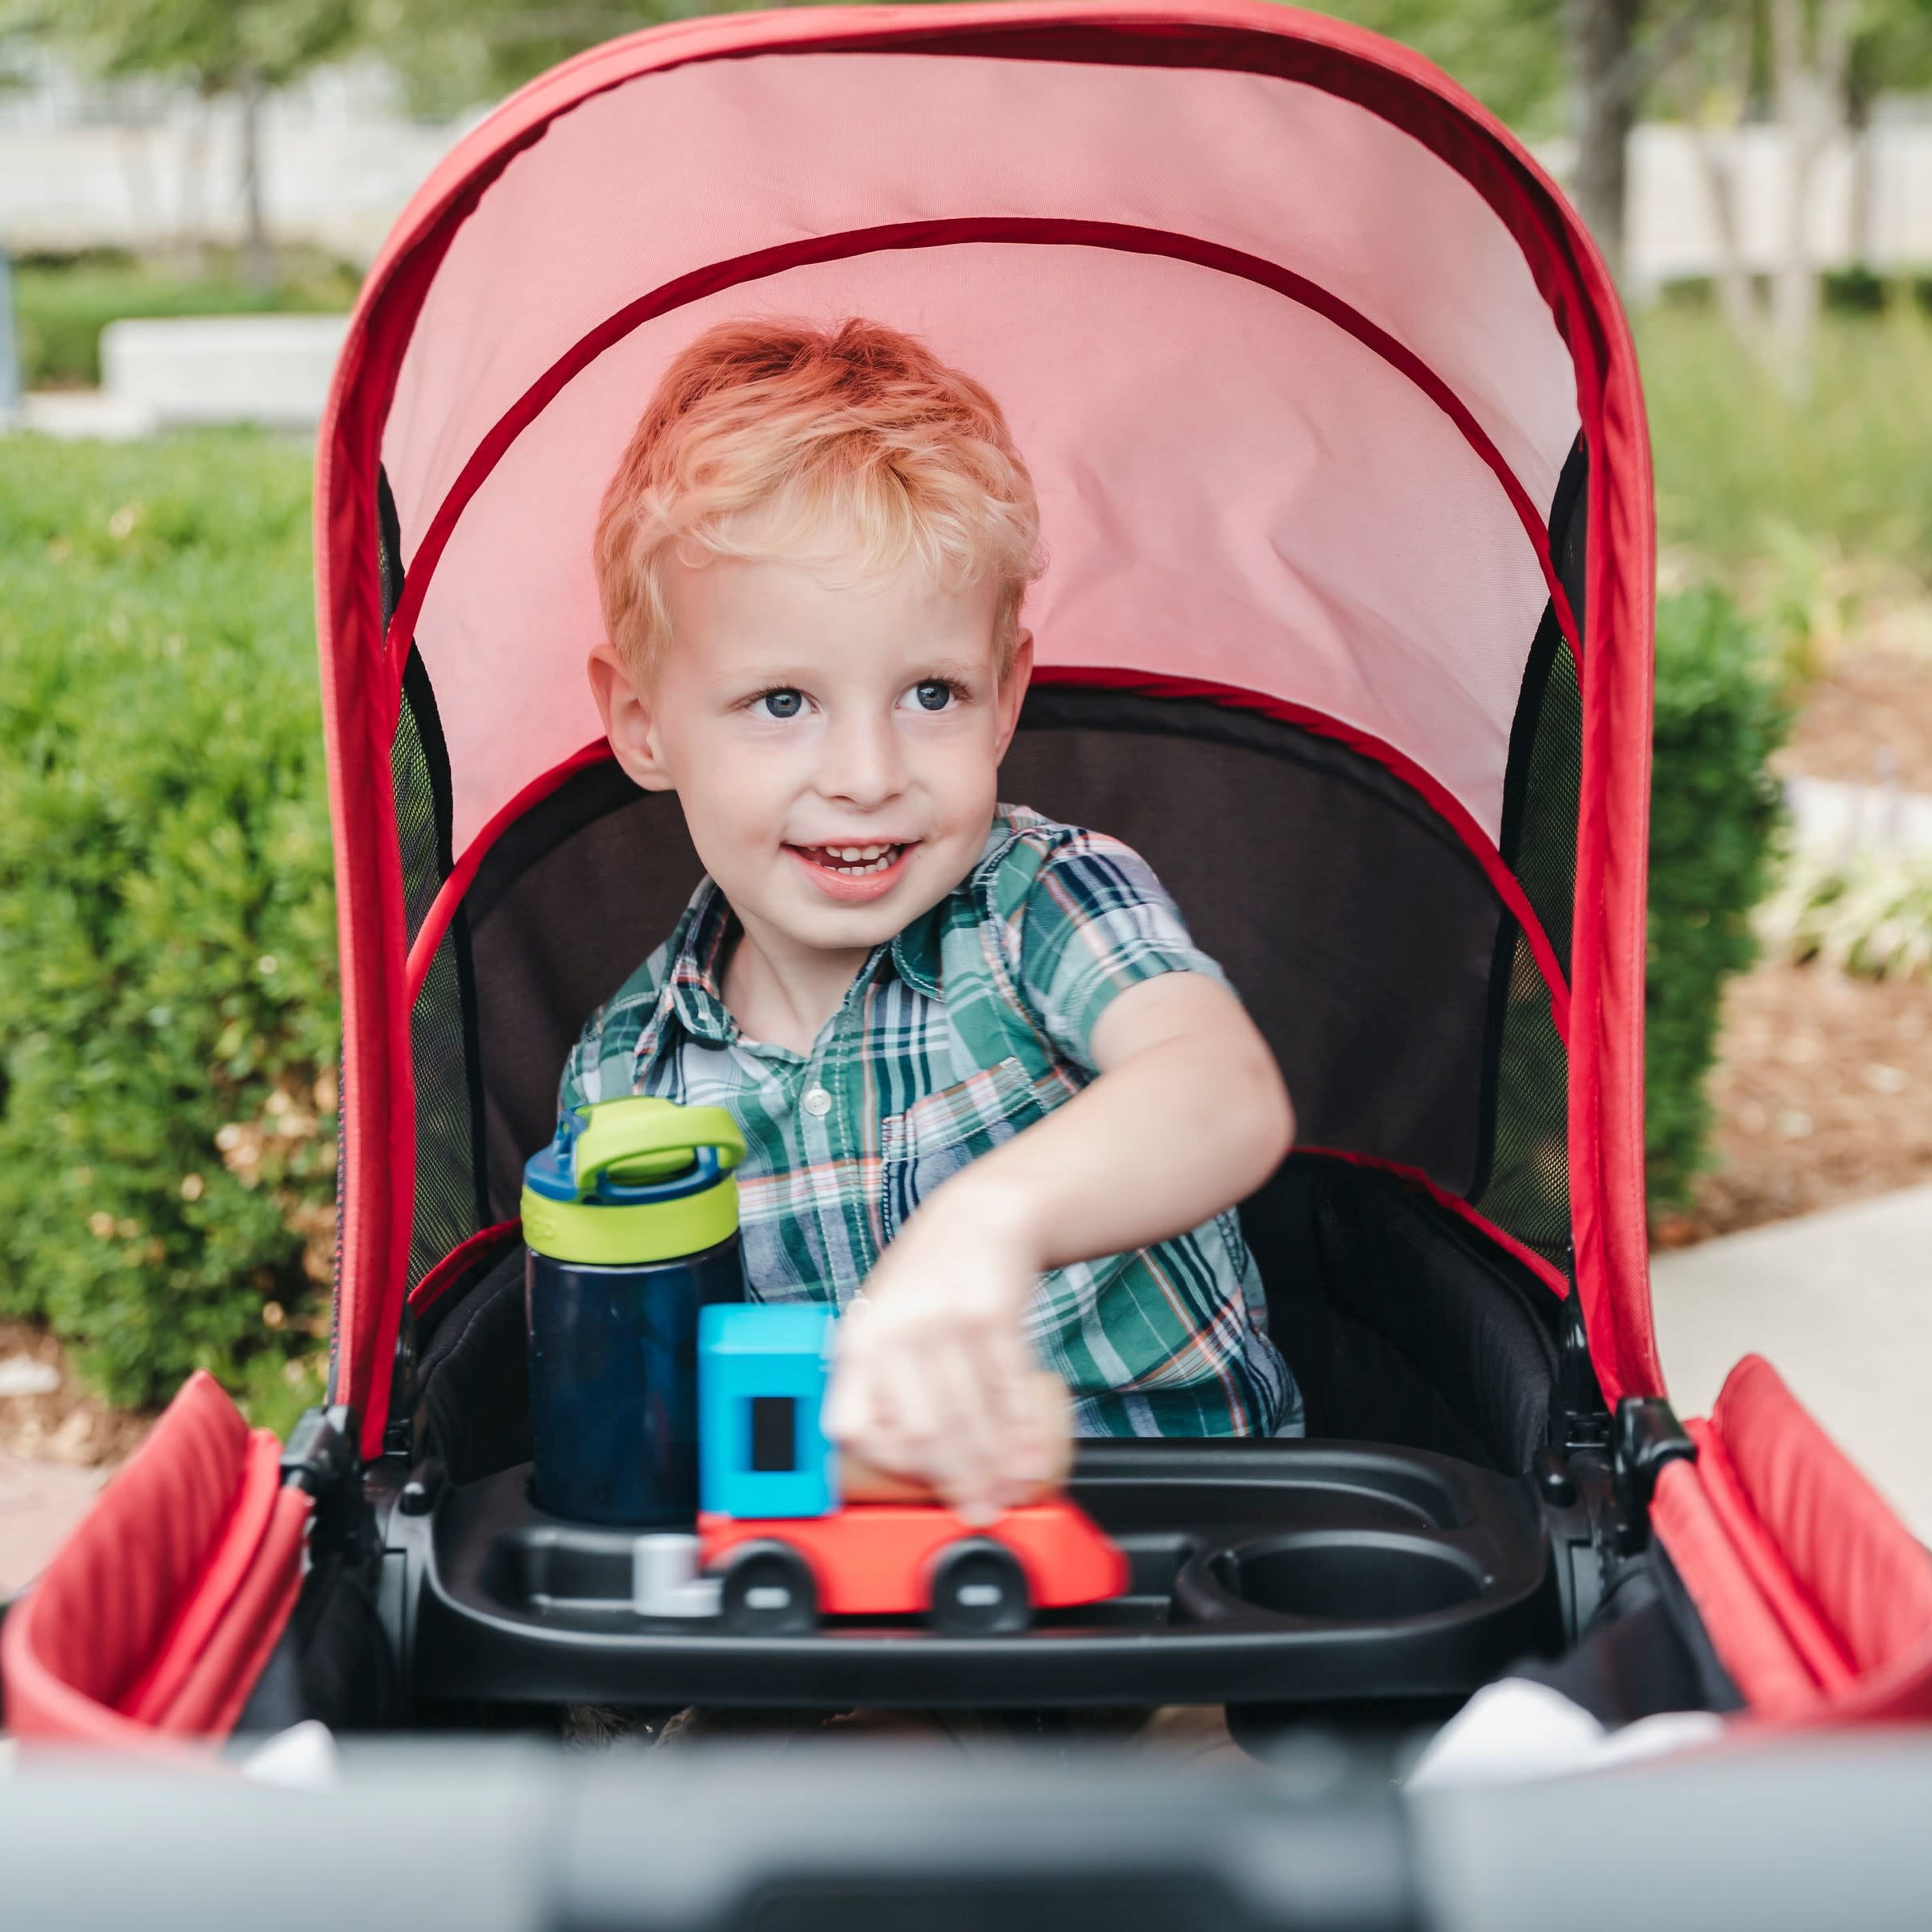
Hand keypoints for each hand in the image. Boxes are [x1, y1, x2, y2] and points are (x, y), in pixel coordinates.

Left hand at [823, 1182, 1053, 1524]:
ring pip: (969, 1417)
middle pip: (923, 1433)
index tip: (918, 1490)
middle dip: (957, 1482)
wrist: (978, 1217)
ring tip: (1008, 1492)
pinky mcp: (991, 1314)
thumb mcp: (883, 1322)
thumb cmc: (928, 1282)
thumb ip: (882, 1384)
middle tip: (979, 1508)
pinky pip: (1008, 1388)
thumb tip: (898, 1464)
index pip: (855, 1426)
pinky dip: (1023, 1433)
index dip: (887, 1467)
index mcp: (858, 1343)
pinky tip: (1030, 1458)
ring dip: (994, 1467)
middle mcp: (893, 1332)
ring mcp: (943, 1321)